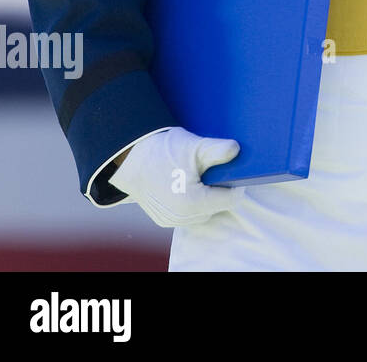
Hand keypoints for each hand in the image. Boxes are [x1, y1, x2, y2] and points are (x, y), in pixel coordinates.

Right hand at [108, 127, 244, 226]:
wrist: (130, 159)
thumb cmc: (163, 151)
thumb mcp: (194, 146)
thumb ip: (218, 150)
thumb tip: (236, 150)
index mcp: (192, 202)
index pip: (231, 200)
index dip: (235, 183)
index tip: (228, 170)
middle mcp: (182, 217)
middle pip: (218, 207)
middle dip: (219, 191)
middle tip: (211, 171)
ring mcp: (172, 221)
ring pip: (205, 212)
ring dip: (207, 198)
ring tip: (199, 177)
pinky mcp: (164, 220)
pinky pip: (190, 215)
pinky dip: (194, 203)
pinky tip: (188, 185)